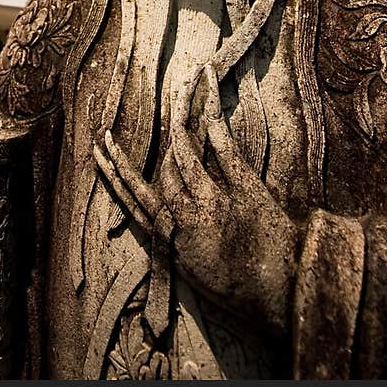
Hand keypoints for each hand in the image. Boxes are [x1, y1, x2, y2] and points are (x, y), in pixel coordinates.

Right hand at [94, 64, 299, 338]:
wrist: (286, 299)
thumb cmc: (245, 292)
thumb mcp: (200, 275)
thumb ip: (180, 245)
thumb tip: (165, 221)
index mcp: (174, 239)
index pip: (135, 197)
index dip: (116, 171)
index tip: (100, 150)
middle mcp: (187, 217)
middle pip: (161, 167)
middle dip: (146, 142)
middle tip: (133, 111)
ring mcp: (214, 202)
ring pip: (186, 149)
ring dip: (179, 113)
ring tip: (175, 87)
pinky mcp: (244, 190)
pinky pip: (223, 146)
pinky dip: (214, 118)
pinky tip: (205, 98)